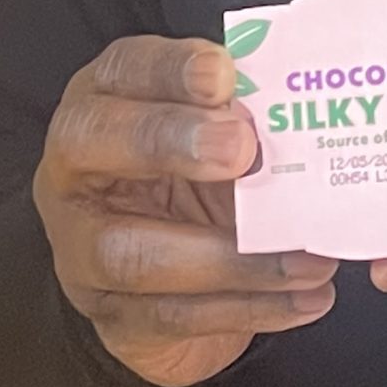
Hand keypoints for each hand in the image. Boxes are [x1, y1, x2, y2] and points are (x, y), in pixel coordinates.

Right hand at [35, 36, 336, 386]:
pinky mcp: (115, 317)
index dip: (168, 69)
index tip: (224, 74)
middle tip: (243, 148)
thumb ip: (243, 118)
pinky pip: (176, 316)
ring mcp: (82, 250)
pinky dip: (250, 308)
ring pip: (133, 253)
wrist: (176, 285)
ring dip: (231, 258)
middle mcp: (77, 171)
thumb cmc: (201, 184)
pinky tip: (308, 297)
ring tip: (307, 257)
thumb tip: (302, 112)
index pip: (122, 70)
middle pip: (92, 142)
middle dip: (169, 141)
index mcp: (105, 104)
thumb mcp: (219, 139)